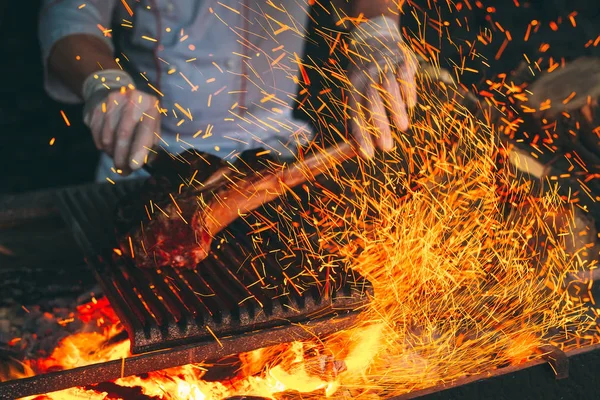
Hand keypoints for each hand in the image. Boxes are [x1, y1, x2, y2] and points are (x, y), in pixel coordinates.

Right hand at [82, 70, 160, 173]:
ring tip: (117, 158)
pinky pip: (96, 133)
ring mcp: (112, 100)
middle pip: (124, 133)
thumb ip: (149, 146)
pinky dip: (102, 145)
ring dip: (112, 153)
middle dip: (122, 157)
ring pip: (108, 135)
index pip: (146, 129)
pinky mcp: (97, 106)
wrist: (115, 93)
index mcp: (151, 105)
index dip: (139, 149)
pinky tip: (108, 147)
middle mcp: (132, 98)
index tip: (134, 166)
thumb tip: (139, 164)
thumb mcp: (151, 128)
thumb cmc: (139, 118)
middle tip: (123, 171)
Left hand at [346, 16, 417, 157]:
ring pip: (388, 87)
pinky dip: (408, 90)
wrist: (374, 39)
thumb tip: (361, 150)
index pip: (355, 113)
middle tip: (387, 147)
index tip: (368, 154)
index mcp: (353, 86)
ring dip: (395, 108)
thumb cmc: (364, 76)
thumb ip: (359, 117)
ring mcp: (384, 65)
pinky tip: (411, 105)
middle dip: (379, 126)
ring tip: (402, 128)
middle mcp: (367, 75)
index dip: (361, 135)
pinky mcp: (401, 58)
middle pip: (371, 101)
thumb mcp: (356, 92)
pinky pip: (404, 74)